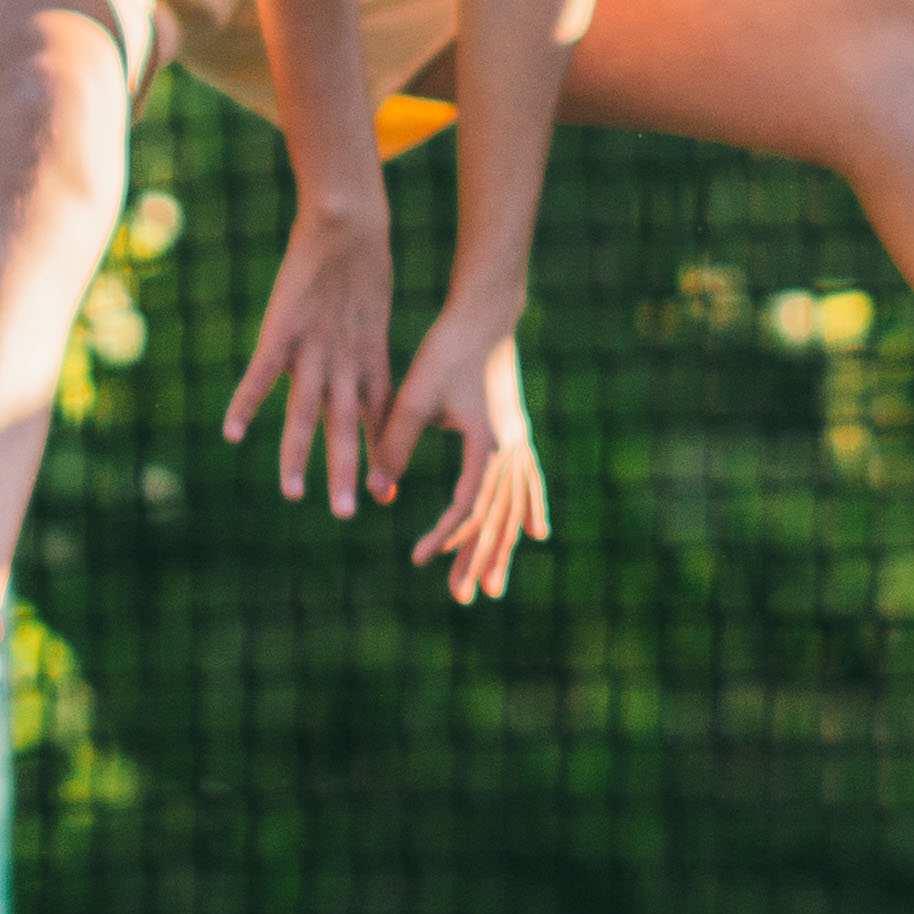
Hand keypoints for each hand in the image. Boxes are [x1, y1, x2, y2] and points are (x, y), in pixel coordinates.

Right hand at [224, 197, 404, 517]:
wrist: (349, 225)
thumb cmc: (362, 269)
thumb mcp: (374, 318)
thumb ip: (368, 353)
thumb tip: (368, 384)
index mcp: (369, 360)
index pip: (378, 419)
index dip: (381, 456)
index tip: (386, 496)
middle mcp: (344, 363)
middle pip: (346, 426)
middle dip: (347, 470)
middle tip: (348, 513)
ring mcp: (313, 349)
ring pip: (306, 412)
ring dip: (299, 454)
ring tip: (293, 492)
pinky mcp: (281, 331)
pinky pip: (260, 376)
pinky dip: (246, 403)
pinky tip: (232, 433)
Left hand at [382, 296, 546, 604]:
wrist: (485, 316)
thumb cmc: (446, 352)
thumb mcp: (413, 397)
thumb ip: (395, 443)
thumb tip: (378, 491)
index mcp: (486, 444)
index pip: (467, 503)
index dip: (445, 534)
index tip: (419, 558)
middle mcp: (508, 449)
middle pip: (496, 516)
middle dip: (480, 558)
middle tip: (467, 598)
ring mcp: (517, 443)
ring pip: (513, 507)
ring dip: (503, 546)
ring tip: (493, 584)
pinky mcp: (515, 434)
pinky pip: (526, 484)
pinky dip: (528, 510)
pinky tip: (535, 533)